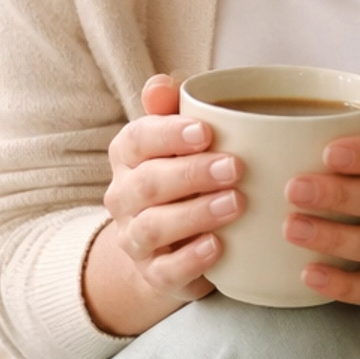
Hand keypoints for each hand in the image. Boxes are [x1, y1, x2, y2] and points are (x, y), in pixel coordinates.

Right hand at [84, 75, 240, 331]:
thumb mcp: (179, 142)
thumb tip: (162, 83)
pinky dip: (191, 259)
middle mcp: (123, 197)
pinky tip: (219, 246)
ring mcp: (135, 239)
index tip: (206, 131)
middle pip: (147, 183)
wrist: (170, 247)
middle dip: (191, 174)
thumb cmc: (182, 179)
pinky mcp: (154, 274)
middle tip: (234, 167)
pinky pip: (166, 270)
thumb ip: (171, 110)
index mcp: (127, 156)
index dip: (168, 134)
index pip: (136, 140)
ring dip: (196, 214)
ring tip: (236, 204)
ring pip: (154, 227)